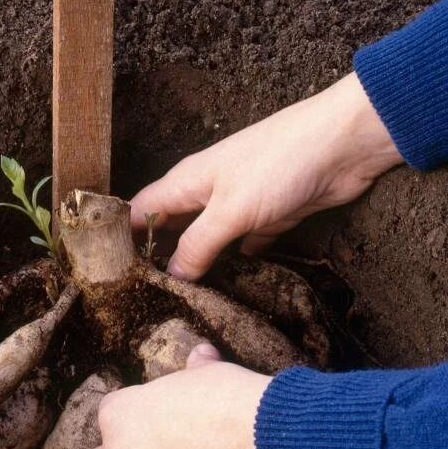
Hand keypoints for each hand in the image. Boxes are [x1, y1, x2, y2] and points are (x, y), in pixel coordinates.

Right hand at [130, 71, 400, 279]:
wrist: (344, 146)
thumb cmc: (280, 165)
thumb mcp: (230, 209)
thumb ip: (198, 244)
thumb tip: (171, 276)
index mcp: (186, 182)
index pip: (138, 211)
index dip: (117, 238)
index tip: (103, 274)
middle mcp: (206, 192)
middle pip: (169, 228)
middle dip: (154, 258)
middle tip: (139, 300)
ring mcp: (238, 204)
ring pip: (206, 239)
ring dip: (196, 265)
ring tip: (177, 302)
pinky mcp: (269, 216)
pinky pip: (242, 244)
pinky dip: (235, 264)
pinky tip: (229, 289)